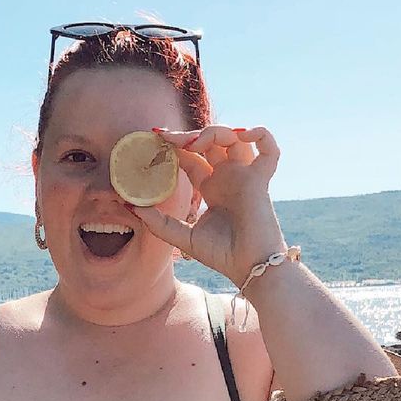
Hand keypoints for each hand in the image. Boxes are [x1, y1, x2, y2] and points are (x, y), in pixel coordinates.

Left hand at [126, 125, 286, 288]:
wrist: (248, 268)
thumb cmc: (222, 255)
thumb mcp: (182, 237)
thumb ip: (158, 222)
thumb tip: (130, 205)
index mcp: (211, 188)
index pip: (191, 157)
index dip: (174, 146)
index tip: (154, 138)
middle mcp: (227, 178)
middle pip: (209, 142)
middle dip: (187, 136)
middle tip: (166, 138)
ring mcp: (244, 176)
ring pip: (234, 139)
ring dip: (214, 132)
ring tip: (194, 142)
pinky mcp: (260, 180)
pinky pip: (269, 149)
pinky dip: (260, 135)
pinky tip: (240, 136)